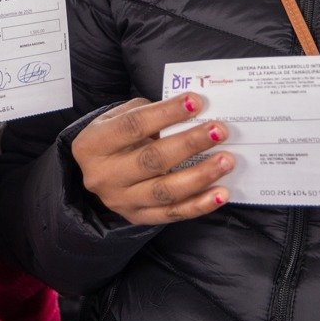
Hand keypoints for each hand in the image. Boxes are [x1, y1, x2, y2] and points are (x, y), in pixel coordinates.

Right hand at [70, 94, 232, 224]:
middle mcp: (104, 176)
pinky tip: (220, 193)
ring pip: (164, 191)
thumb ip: (149, 113)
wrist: (96, 172)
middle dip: (190, 143)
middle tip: (219, 131)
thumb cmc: (115, 137)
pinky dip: (199, 205)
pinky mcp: (138, 218)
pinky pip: (172, 214)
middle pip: (152, 160)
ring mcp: (121, 201)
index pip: (133, 126)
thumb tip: (191, 110)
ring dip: (200, 176)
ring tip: (226, 160)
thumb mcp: (118, 117)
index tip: (195, 102)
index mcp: (93, 145)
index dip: (166, 113)